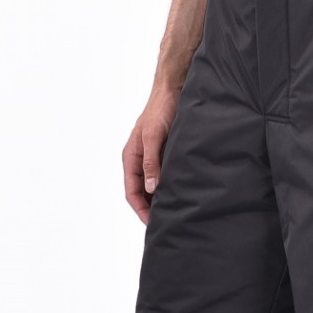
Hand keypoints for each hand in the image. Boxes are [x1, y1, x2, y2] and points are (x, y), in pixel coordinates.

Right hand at [122, 85, 180, 224]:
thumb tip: (151, 188)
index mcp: (131, 157)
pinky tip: (182, 191)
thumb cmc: (160, 109)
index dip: (141, 210)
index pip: (132, 192)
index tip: (153, 223)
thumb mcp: (153, 136)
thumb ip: (151, 162)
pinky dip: (170, 184)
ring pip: (154, 184)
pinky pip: (165, 174)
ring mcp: (152, 156)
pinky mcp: (165, 152)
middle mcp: (140, 159)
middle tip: (167, 222)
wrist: (173, 89)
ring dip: (161, 197)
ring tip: (175, 211)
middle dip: (151, 208)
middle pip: (142, 192)